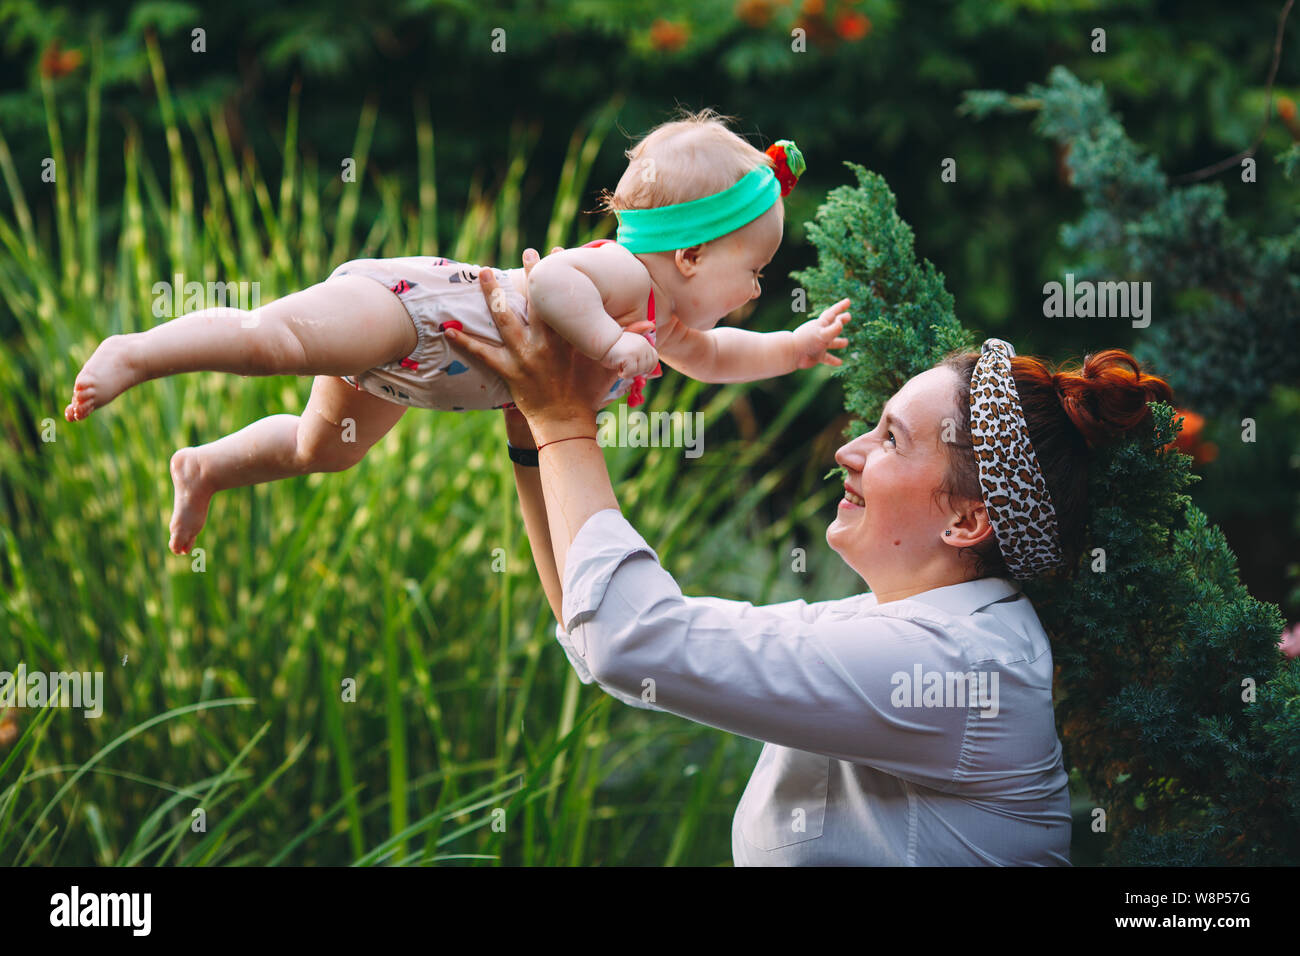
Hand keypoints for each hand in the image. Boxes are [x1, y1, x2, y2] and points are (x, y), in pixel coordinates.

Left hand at [454, 246, 620, 434]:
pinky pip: (483, 354)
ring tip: (481, 272)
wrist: (567, 424)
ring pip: (504, 318)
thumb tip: (649, 323)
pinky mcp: (508, 371)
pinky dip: (465, 341)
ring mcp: (524, 355)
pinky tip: (448, 329)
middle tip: (526, 251)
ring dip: (492, 294)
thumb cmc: (589, 395)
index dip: (559, 275)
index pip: (562, 299)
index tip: (555, 253)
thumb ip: (628, 343)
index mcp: (568, 337)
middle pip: (534, 300)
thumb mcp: (612, 367)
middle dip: (529, 273)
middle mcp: (544, 341)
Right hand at [599, 330, 658, 378]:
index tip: (642, 372)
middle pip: (648, 366)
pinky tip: (617, 368)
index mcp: (644, 342)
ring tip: (620, 366)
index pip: (654, 358)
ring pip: (639, 371)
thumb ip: (640, 352)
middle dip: (638, 371)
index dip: (649, 367)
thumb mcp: (629, 345)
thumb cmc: (613, 345)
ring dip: (630, 373)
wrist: (602, 340)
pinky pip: (630, 373)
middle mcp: (643, 346)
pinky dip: (623, 374)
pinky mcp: (630, 357)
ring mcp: (637, 351)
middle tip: (628, 369)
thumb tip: (652, 367)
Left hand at [792, 297, 850, 369]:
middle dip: (841, 320)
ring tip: (846, 342)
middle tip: (849, 316)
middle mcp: (821, 333)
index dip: (840, 307)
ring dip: (839, 342)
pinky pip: (827, 358)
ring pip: (832, 342)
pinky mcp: (817, 356)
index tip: (848, 301)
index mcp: (821, 324)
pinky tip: (840, 362)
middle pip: (833, 325)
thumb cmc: (806, 341)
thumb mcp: (822, 333)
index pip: (832, 313)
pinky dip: (834, 360)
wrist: (792, 353)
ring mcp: (819, 345)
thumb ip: (833, 329)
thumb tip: (840, 324)